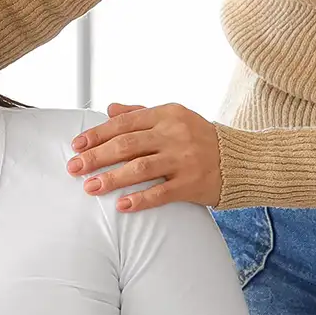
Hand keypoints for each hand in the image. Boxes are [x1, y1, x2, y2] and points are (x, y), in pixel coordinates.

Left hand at [67, 101, 221, 211]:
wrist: (241, 160)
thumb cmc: (201, 139)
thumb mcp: (174, 118)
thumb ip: (141, 113)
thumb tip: (109, 109)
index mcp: (168, 114)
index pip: (124, 123)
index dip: (98, 134)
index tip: (77, 145)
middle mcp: (175, 134)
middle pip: (127, 145)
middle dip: (96, 157)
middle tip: (74, 168)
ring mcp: (184, 160)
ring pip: (140, 168)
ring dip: (112, 179)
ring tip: (90, 187)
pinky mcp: (192, 184)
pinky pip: (161, 193)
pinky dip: (140, 199)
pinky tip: (122, 206)